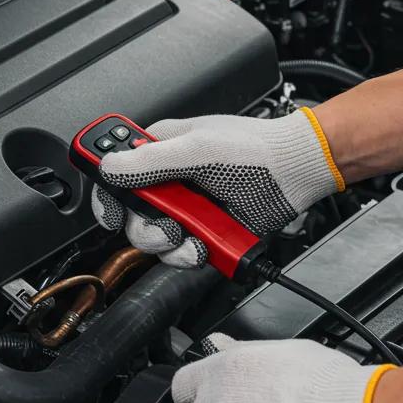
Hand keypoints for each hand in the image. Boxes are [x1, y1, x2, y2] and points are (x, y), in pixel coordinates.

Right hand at [91, 110, 343, 267]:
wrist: (295, 173)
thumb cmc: (255, 148)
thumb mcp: (198, 147)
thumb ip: (151, 159)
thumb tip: (110, 167)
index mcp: (157, 152)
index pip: (113, 173)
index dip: (106, 193)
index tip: (113, 209)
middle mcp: (166, 182)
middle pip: (128, 214)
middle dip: (141, 224)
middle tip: (162, 220)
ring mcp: (183, 209)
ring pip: (151, 238)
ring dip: (166, 242)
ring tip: (187, 233)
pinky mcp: (201, 232)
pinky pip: (178, 253)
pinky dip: (187, 254)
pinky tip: (202, 244)